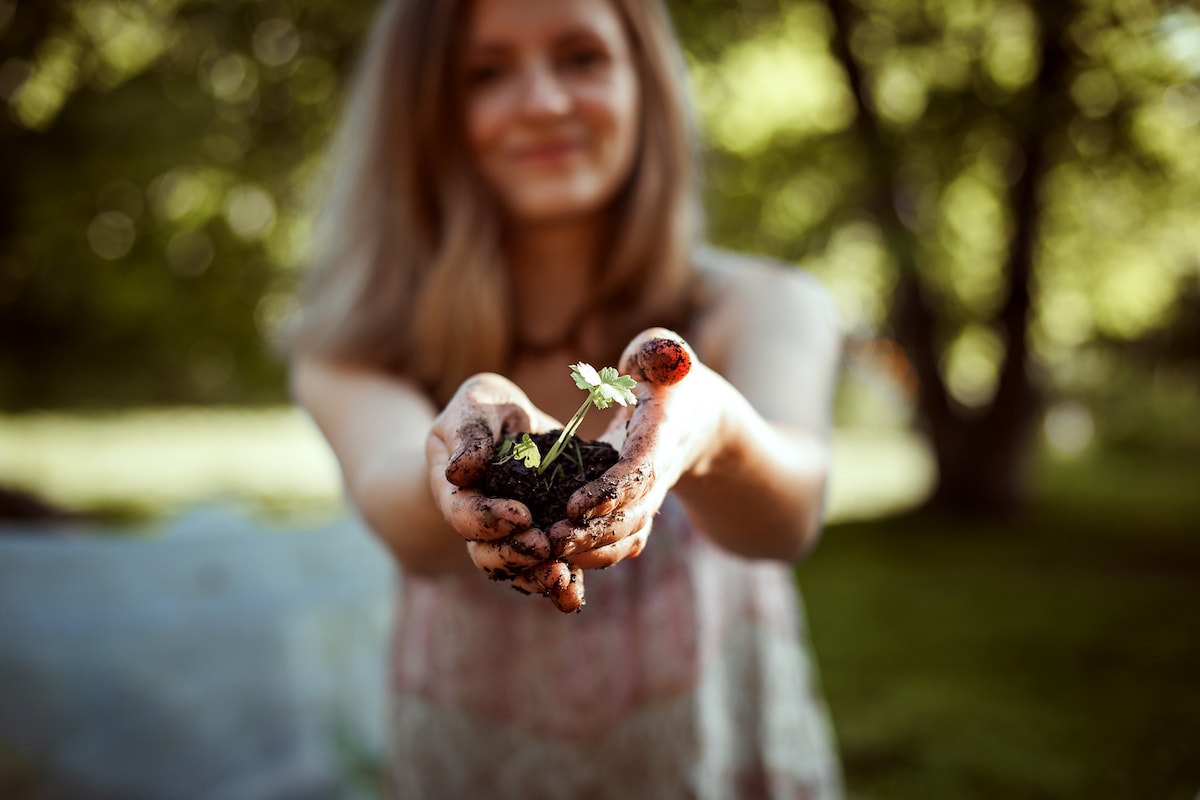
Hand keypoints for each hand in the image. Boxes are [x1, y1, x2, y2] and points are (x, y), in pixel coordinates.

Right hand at [426, 373, 559, 580]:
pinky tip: (574, 593)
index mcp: (457, 491)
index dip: (489, 520)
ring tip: (563, 578)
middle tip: (545, 547)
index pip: (464, 515)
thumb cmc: (487, 410)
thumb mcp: (474, 406)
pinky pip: (548, 568)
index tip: (521, 514)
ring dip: (538, 578)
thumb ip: (467, 435)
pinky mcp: (543, 539)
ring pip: (517, 570)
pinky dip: (560, 584)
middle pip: (487, 554)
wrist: (510, 426)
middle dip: (515, 555)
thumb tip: (461, 470)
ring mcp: (511, 537)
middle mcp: (481, 523)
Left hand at [545, 328, 705, 572]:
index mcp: (663, 435)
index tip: (576, 506)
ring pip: (628, 536)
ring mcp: (649, 497)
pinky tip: (559, 557)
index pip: (641, 470)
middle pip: (633, 515)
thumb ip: (659, 353)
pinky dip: (595, 554)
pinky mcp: (635, 510)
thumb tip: (657, 358)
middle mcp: (659, 474)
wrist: (698, 418)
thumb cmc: (669, 376)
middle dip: (595, 532)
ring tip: (551, 552)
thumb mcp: (664, 352)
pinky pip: (621, 542)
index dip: (612, 491)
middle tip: (553, 540)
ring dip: (593, 550)